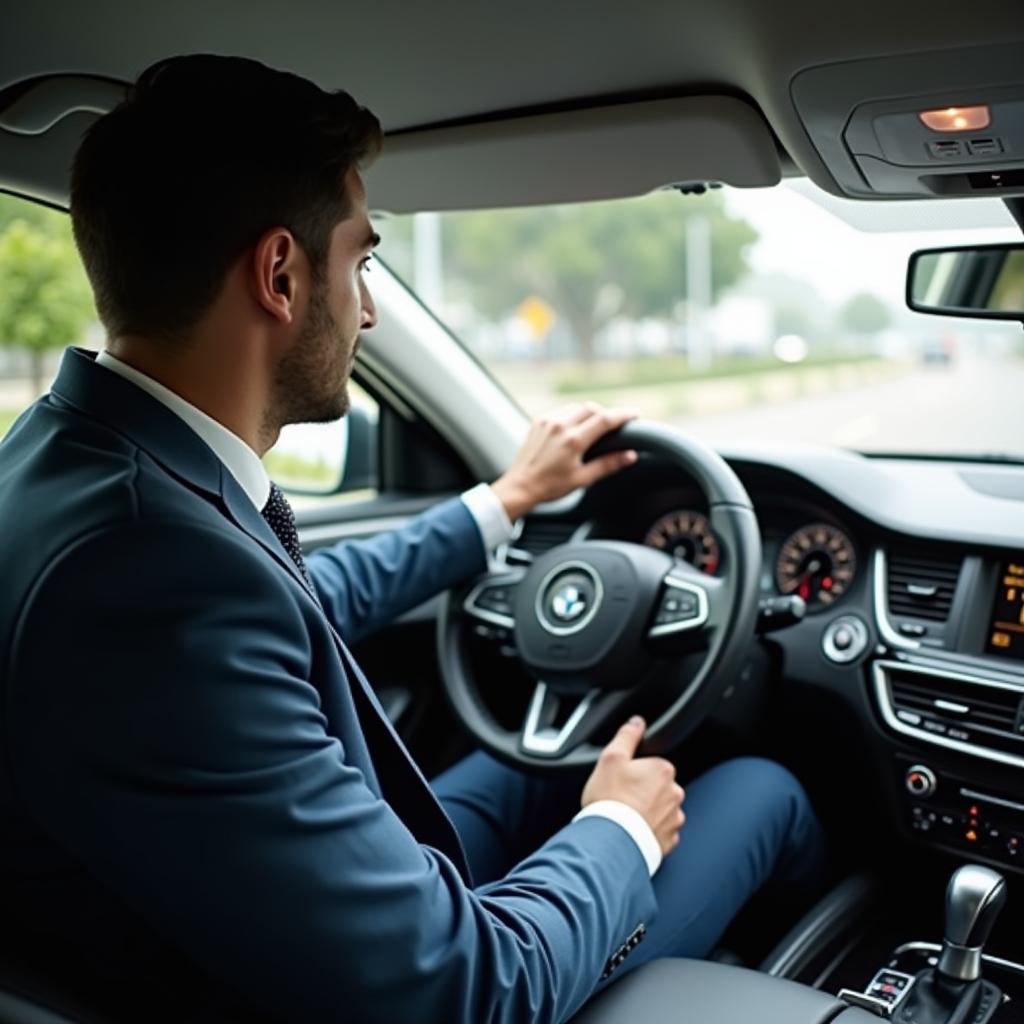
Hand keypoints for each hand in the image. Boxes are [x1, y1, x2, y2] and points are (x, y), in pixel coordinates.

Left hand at [490, 403, 637, 520]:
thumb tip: (630, 456)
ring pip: (577, 406)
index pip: (605, 419)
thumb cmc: (550, 486)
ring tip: (596, 425)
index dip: (624, 414)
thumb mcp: (582, 479)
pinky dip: (573, 414)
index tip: (635, 414)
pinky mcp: (539, 421)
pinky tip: (576, 426)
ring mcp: (548, 421)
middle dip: (606, 413)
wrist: (520, 486)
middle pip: (592, 408)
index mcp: (573, 441)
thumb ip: (607, 465)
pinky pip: (562, 410)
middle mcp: (560, 426)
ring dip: (590, 412)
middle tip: (616, 424)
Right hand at [580, 716, 685, 857]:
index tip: (621, 780)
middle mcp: (675, 794)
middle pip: (657, 787)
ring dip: (646, 812)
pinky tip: (631, 831)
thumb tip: (637, 722)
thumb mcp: (611, 758)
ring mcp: (674, 820)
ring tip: (624, 817)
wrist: (611, 842)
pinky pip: (659, 832)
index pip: (652, 764)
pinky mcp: (668, 841)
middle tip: (620, 798)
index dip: (634, 771)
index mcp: (663, 770)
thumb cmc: (610, 800)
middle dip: (642, 791)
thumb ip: (627, 736)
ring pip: (660, 810)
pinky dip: (648, 831)